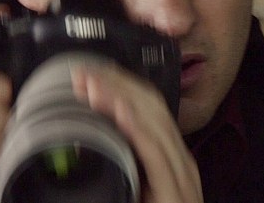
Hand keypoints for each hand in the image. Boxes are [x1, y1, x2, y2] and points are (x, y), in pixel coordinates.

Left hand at [71, 64, 202, 202]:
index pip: (148, 107)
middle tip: (83, 72)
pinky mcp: (175, 190)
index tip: (90, 75)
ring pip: (152, 121)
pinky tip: (117, 110)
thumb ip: (122, 166)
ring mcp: (181, 174)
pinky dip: (135, 125)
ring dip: (118, 97)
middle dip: (116, 83)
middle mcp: (179, 160)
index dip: (120, 85)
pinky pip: (154, 150)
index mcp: (168, 158)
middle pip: (151, 106)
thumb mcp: (133, 190)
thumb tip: (88, 148)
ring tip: (89, 85)